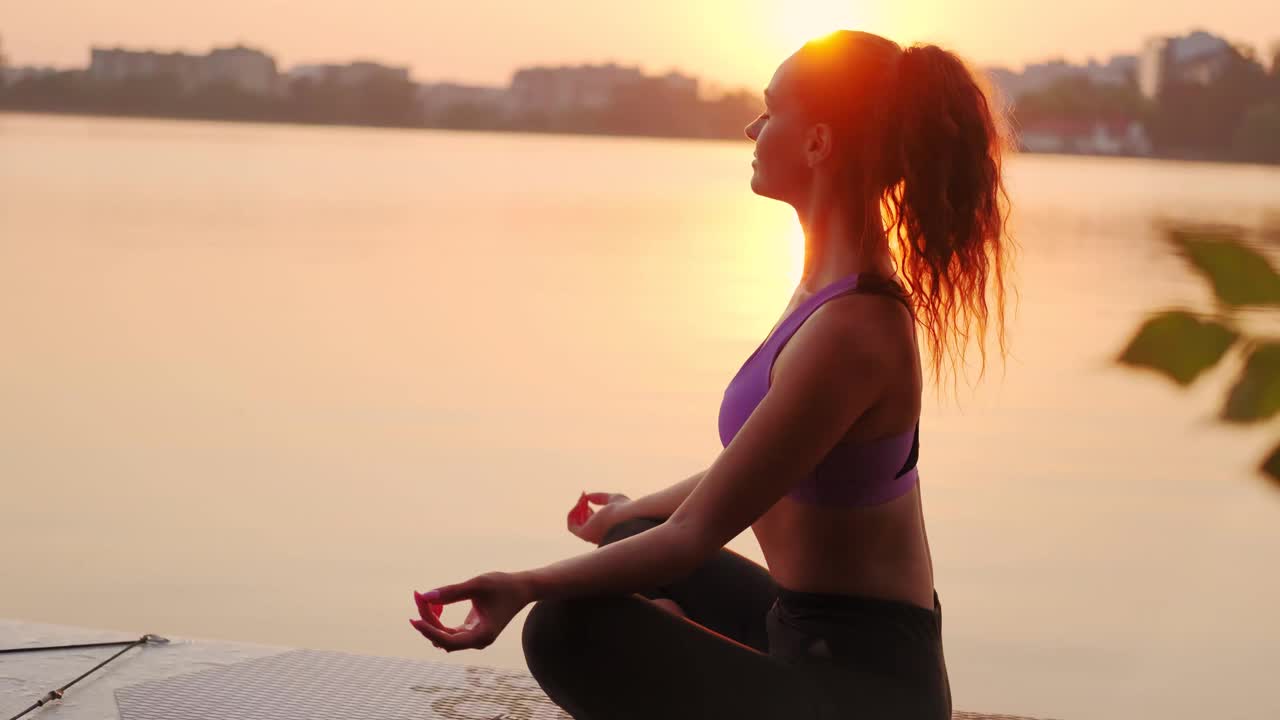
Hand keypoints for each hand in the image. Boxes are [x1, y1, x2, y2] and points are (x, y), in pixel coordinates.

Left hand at [409, 571, 531, 651]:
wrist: (522, 588)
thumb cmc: (504, 585)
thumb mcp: (478, 585)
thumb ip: (452, 592)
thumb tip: (425, 596)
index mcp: (482, 636)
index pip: (448, 641)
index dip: (429, 631)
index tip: (414, 619)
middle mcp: (477, 642)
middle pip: (443, 638)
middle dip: (427, 619)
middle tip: (418, 595)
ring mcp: (473, 638)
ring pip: (443, 635)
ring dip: (430, 619)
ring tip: (423, 597)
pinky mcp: (470, 631)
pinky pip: (447, 630)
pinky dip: (438, 618)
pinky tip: (434, 603)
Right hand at [567, 491, 631, 543]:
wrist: (628, 515)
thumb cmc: (625, 508)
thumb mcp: (612, 499)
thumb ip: (600, 497)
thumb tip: (587, 496)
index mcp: (605, 530)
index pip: (590, 521)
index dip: (586, 508)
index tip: (587, 497)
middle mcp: (596, 536)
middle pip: (582, 522)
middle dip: (581, 507)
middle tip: (584, 497)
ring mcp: (591, 536)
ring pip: (575, 523)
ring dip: (576, 509)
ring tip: (583, 499)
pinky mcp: (585, 534)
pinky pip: (571, 525)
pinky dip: (572, 513)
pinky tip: (580, 503)